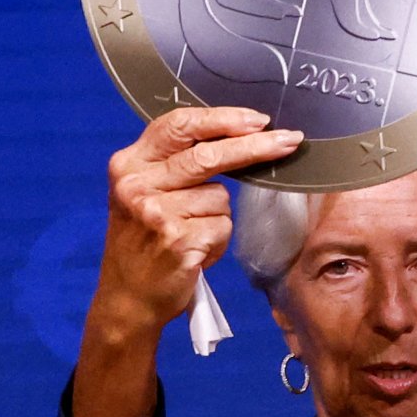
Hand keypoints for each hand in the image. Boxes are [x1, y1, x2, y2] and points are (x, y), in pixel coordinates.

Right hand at [96, 106, 303, 334]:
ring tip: (192, 235)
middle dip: (255, 146)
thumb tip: (239, 135)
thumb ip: (175, 163)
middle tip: (289, 140)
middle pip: (209, 155)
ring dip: (218, 217)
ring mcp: (157, 213)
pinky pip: (223, 227)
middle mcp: (138, 184)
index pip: (179, 125)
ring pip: (221, 197)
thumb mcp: (143, 193)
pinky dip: (218, 240)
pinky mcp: (178, 240)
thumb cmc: (144, 242)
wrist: (126, 298)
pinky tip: (196, 253)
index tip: (257, 119)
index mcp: (129, 164)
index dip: (222, 118)